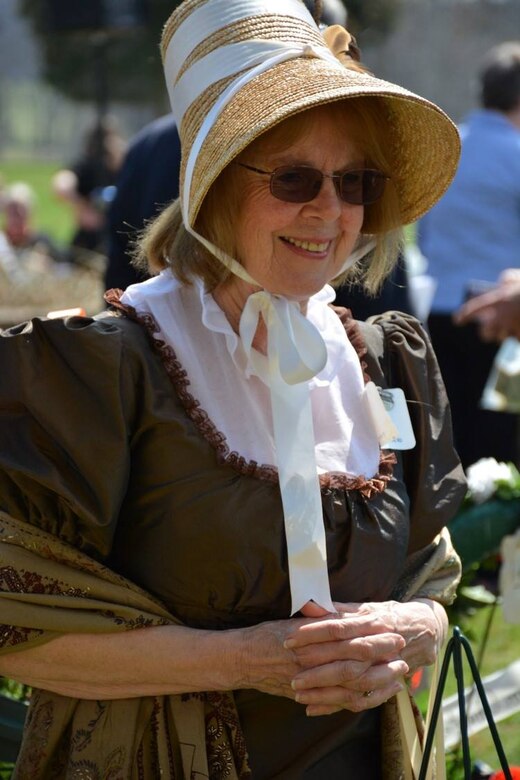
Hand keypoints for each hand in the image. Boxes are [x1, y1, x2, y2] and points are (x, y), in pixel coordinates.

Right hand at [237, 610, 406, 715]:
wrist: (242, 660)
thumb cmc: (264, 636)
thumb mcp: (286, 620)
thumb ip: (311, 615)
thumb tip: (331, 607)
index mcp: (307, 637)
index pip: (344, 630)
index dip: (366, 627)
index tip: (386, 622)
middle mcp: (311, 659)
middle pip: (352, 654)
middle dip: (379, 648)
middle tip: (400, 642)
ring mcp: (311, 680)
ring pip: (351, 681)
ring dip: (378, 675)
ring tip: (398, 670)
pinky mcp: (311, 694)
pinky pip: (341, 701)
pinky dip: (363, 697)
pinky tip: (379, 693)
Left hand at [282, 599, 445, 715]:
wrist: (421, 631)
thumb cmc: (385, 616)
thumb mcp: (361, 607)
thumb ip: (334, 608)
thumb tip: (308, 605)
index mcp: (372, 622)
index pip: (338, 628)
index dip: (313, 634)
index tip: (290, 639)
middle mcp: (379, 646)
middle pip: (346, 659)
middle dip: (316, 666)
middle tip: (292, 669)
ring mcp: (385, 668)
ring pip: (353, 684)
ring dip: (324, 690)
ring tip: (297, 692)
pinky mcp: (385, 686)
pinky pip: (360, 701)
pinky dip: (335, 707)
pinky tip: (312, 709)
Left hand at [454, 277, 519, 341]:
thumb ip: (508, 278)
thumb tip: (501, 283)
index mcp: (501, 299)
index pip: (475, 308)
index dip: (465, 314)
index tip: (456, 321)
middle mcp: (503, 317)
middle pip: (486, 333)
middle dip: (487, 332)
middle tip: (492, 327)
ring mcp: (513, 329)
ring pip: (503, 337)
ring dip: (506, 333)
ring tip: (515, 321)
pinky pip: (516, 339)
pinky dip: (519, 335)